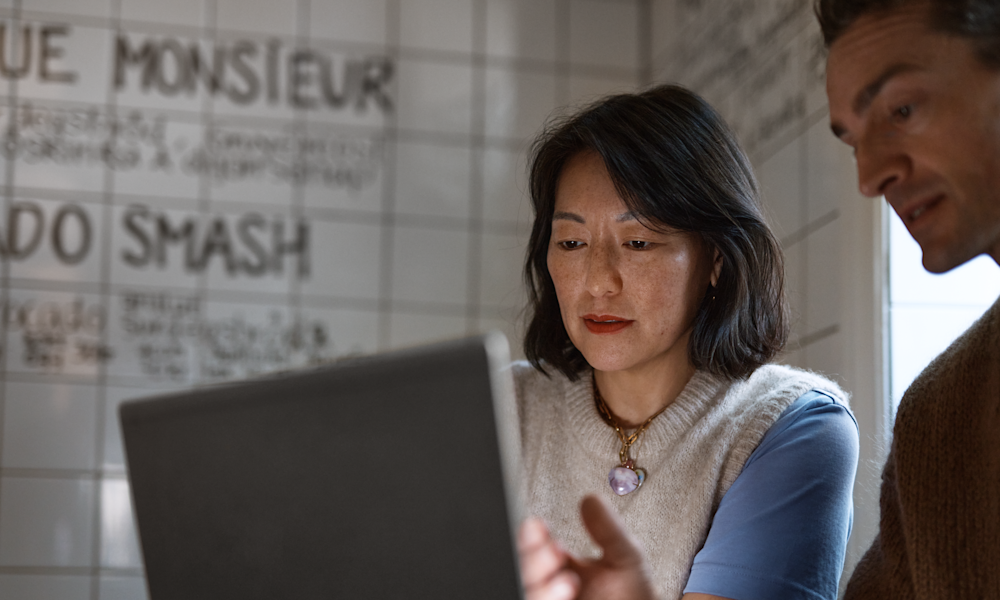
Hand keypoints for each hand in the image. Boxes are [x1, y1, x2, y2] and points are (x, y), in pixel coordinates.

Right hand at [518, 495, 656, 599]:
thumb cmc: (633, 595)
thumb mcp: (624, 556)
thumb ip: (608, 531)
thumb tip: (591, 499)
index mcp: (561, 567)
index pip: (533, 547)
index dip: (530, 536)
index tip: (538, 525)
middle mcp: (551, 587)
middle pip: (522, 570)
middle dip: (532, 559)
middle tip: (555, 552)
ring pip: (528, 593)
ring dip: (541, 587)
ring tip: (569, 581)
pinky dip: (547, 599)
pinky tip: (566, 594)